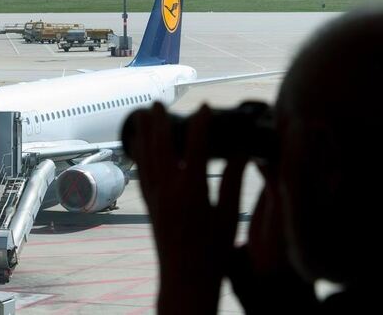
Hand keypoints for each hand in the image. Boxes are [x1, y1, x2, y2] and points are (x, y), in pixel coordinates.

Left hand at [129, 103, 247, 313]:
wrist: (186, 281)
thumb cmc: (213, 253)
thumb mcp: (229, 216)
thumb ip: (233, 182)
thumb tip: (241, 152)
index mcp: (192, 191)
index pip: (197, 147)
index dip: (202, 124)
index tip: (206, 106)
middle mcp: (169, 190)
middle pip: (162, 147)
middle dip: (160, 122)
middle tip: (160, 101)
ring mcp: (156, 198)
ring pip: (148, 158)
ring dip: (146, 134)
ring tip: (145, 114)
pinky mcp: (150, 207)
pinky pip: (143, 174)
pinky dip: (142, 156)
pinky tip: (142, 148)